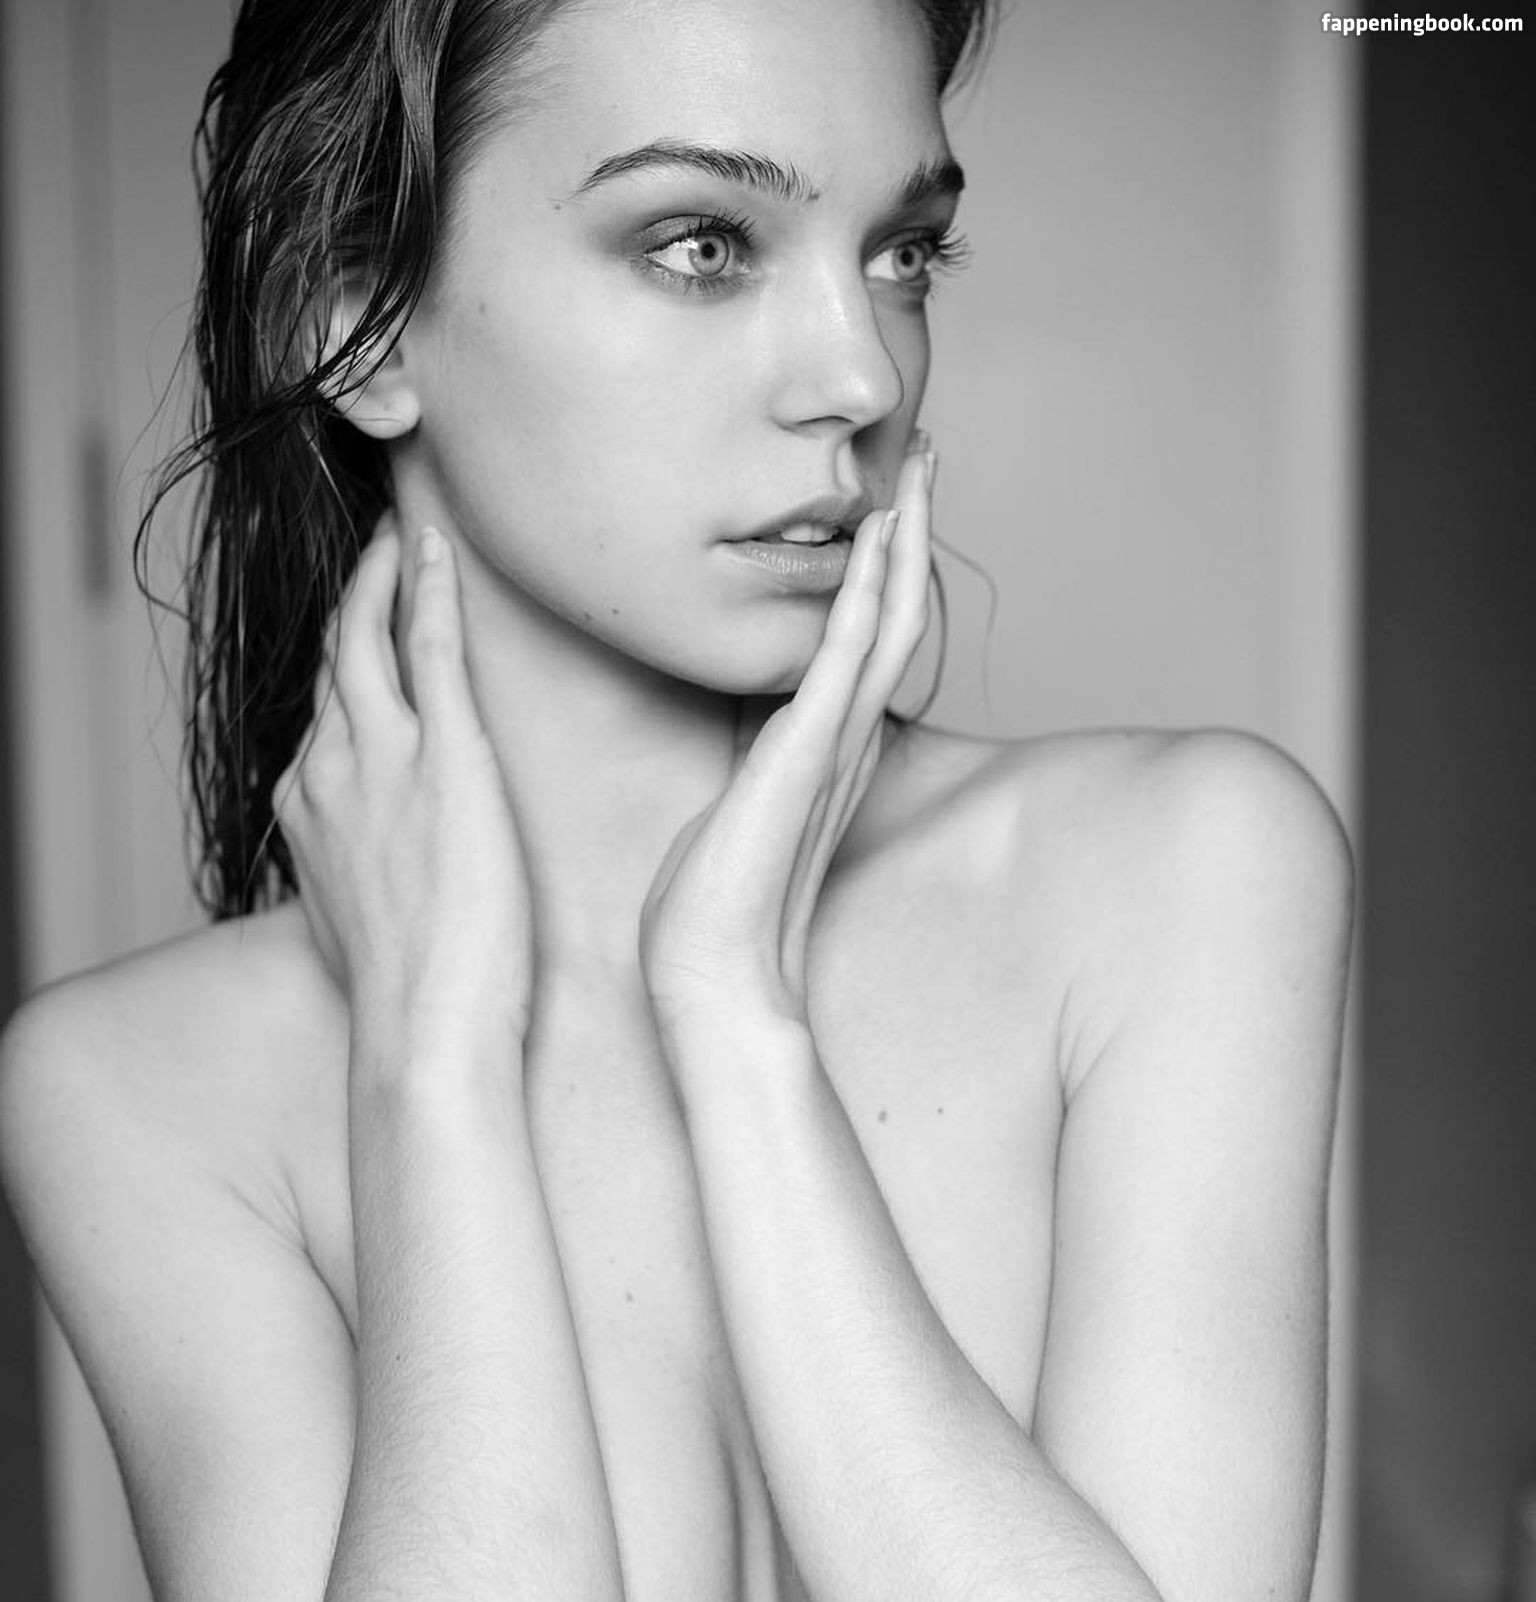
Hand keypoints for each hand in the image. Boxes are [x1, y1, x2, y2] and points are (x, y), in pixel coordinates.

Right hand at [273, 520, 533, 1059]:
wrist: (424, 1029)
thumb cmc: (408, 995)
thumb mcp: (356, 919)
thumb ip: (356, 870)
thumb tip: (371, 872)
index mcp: (309, 809)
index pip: (323, 714)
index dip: (340, 665)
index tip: (358, 633)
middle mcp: (329, 771)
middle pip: (333, 662)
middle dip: (352, 599)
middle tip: (376, 548)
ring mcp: (381, 758)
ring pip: (367, 638)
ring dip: (383, 575)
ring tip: (404, 532)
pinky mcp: (443, 757)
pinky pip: (430, 647)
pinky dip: (429, 589)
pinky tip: (437, 550)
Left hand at [639, 441, 935, 1040]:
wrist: (713, 971)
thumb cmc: (712, 902)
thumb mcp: (733, 801)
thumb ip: (750, 752)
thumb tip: (742, 713)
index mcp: (827, 748)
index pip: (865, 639)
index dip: (883, 567)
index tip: (886, 499)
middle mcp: (846, 741)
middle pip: (894, 616)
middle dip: (910, 534)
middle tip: (927, 456)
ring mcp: (834, 746)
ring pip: (885, 623)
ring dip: (904, 544)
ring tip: (919, 470)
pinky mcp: (808, 754)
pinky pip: (846, 658)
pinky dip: (864, 595)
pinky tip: (875, 538)